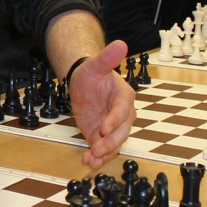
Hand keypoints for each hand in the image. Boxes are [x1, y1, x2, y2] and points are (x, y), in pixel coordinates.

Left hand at [68, 40, 136, 168]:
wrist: (82, 84)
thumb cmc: (91, 74)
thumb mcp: (95, 65)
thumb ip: (107, 58)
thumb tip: (120, 44)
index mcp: (124, 97)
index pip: (122, 111)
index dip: (114, 120)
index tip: (103, 127)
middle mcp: (123, 115)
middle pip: (121, 132)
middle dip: (110, 142)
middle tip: (97, 149)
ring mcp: (113, 127)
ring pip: (113, 143)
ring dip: (104, 153)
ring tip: (92, 159)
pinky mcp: (102, 136)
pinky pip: (102, 148)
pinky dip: (96, 157)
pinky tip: (87, 162)